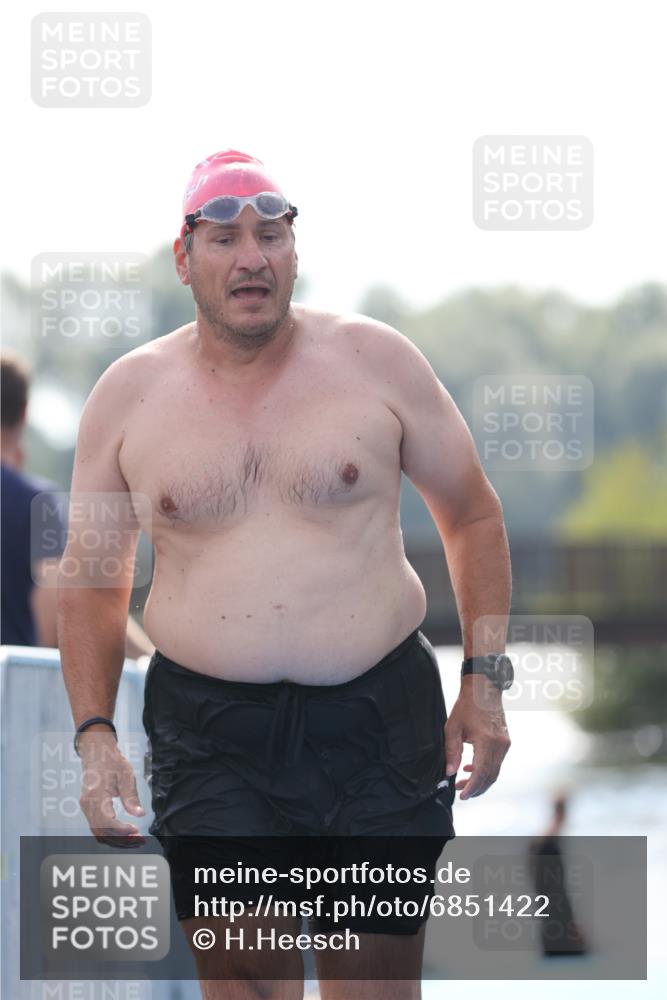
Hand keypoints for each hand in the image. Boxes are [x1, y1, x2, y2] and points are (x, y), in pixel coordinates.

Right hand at [78, 729, 145, 847]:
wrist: (96, 752)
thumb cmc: (111, 761)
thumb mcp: (126, 775)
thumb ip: (131, 797)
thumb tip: (140, 814)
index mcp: (95, 795)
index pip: (106, 822)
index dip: (121, 831)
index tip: (136, 830)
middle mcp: (87, 804)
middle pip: (101, 832)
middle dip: (120, 840)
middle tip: (139, 840)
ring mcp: (86, 807)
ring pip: (98, 832)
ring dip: (116, 839)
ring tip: (134, 838)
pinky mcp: (89, 808)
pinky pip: (97, 827)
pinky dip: (110, 833)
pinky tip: (125, 832)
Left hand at [444, 677, 510, 798]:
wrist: (484, 689)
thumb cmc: (467, 706)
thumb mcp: (453, 727)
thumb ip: (452, 751)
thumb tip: (450, 772)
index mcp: (487, 741)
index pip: (482, 772)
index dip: (472, 787)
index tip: (462, 795)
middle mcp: (500, 744)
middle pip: (491, 776)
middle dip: (476, 788)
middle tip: (462, 792)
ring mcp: (505, 743)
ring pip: (495, 771)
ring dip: (481, 780)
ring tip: (463, 782)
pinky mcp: (505, 742)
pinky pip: (497, 762)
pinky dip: (486, 769)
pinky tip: (471, 768)